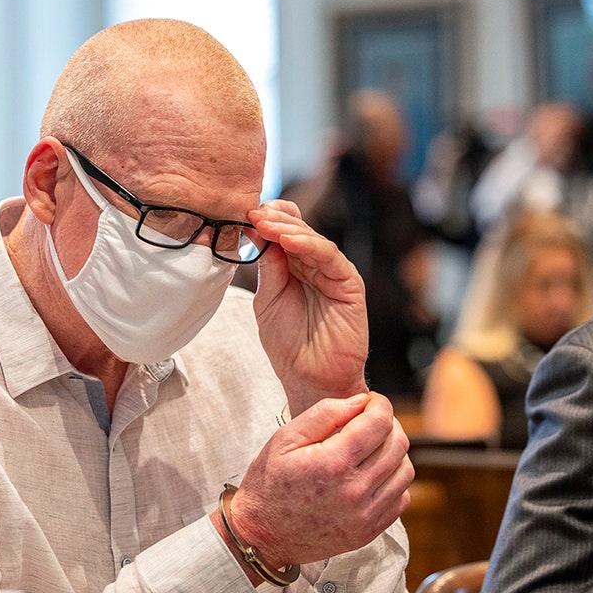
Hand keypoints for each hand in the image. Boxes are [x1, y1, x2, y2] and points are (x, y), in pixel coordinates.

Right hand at [227, 392, 412, 567]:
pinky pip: (401, 499)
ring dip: (393, 452)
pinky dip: (393, 481)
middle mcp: (354, 490)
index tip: (371, 401)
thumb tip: (360, 401)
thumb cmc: (268, 483)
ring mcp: (365, 514)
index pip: (379, 422)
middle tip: (370, 421)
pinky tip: (372, 474)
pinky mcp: (369, 531)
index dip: (380, 404)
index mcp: (332, 463)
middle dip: (388, 424)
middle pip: (397, 444)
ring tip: (372, 447)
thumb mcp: (285, 439)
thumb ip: (325, 414)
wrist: (261, 535)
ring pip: (405, 471)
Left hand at [248, 200, 367, 414]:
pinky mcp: (349, 284)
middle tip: (252, 213)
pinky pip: (330, 257)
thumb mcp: (267, 302)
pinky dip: (309, 245)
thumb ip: (267, 270)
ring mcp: (333, 273)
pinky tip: (288, 241)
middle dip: (273, 219)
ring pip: (312, 239)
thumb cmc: (288, 344)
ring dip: (287, 228)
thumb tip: (259, 234)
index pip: (283, 232)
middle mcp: (315, 266)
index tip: (243, 216)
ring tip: (265, 224)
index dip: (267, 221)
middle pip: (297, 229)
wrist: (309, 378)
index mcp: (294, 268)